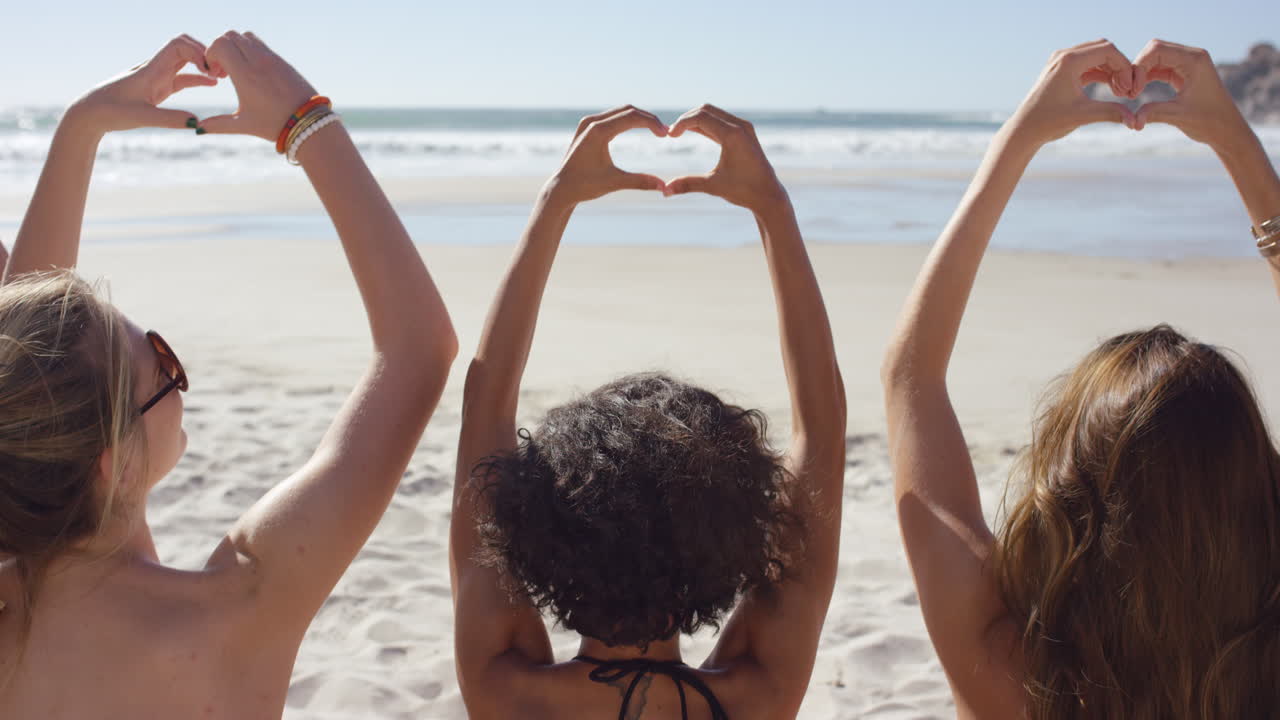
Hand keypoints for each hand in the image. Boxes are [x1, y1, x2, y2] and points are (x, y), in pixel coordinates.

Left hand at [65, 35, 216, 135]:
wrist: (90, 114)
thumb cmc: (110, 112)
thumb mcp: (141, 117)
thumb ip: (170, 119)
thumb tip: (196, 123)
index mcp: (152, 69)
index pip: (179, 45)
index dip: (198, 52)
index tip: (210, 70)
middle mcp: (156, 68)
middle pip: (185, 46)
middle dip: (205, 53)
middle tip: (222, 70)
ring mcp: (157, 76)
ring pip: (185, 60)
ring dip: (203, 64)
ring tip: (223, 75)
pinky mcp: (157, 87)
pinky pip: (182, 77)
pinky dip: (198, 77)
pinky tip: (211, 83)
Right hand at [199, 31, 317, 140]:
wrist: (308, 122)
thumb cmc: (274, 125)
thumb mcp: (244, 124)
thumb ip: (218, 124)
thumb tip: (198, 128)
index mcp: (245, 75)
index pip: (220, 44)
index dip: (211, 54)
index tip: (214, 73)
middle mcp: (258, 61)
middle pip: (230, 36)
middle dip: (221, 49)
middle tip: (223, 71)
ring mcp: (272, 58)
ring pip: (246, 36)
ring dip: (236, 46)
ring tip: (237, 69)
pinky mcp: (282, 60)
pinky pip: (261, 44)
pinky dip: (251, 50)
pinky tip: (253, 71)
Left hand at [544, 106, 667, 205]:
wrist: (561, 189)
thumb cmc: (585, 186)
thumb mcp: (614, 183)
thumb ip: (640, 181)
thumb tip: (664, 186)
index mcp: (597, 132)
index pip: (631, 117)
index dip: (652, 123)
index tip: (666, 134)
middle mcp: (591, 122)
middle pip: (628, 110)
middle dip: (648, 119)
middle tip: (665, 132)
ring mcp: (588, 123)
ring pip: (621, 111)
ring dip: (639, 118)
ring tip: (656, 131)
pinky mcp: (588, 127)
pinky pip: (613, 117)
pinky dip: (628, 120)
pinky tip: (640, 129)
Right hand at [665, 105, 785, 212]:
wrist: (768, 195)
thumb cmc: (744, 191)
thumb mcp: (713, 186)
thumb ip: (688, 184)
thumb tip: (664, 191)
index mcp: (733, 135)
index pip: (701, 117)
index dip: (681, 124)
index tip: (670, 136)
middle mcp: (740, 127)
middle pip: (706, 110)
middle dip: (687, 119)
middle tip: (672, 134)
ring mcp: (744, 128)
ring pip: (714, 113)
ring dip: (696, 120)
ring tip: (680, 133)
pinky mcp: (745, 132)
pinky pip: (722, 120)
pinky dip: (707, 124)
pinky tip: (694, 132)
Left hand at [1007, 39, 1137, 146]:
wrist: (1024, 130)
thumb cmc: (1049, 122)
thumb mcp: (1083, 115)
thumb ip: (1111, 113)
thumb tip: (1135, 121)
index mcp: (1069, 61)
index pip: (1108, 50)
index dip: (1124, 67)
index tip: (1129, 88)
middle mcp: (1064, 56)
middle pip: (1103, 49)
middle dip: (1119, 66)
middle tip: (1126, 89)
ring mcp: (1060, 61)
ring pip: (1096, 56)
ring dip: (1110, 70)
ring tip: (1120, 92)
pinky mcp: (1060, 70)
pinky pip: (1087, 65)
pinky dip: (1100, 73)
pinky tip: (1111, 89)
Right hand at [1131, 39, 1248, 147]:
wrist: (1227, 129)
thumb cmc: (1209, 122)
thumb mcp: (1179, 116)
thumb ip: (1154, 113)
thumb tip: (1131, 121)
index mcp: (1195, 61)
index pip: (1157, 50)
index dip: (1138, 67)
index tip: (1133, 91)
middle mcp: (1192, 56)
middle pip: (1155, 49)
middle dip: (1138, 67)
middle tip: (1130, 92)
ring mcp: (1188, 63)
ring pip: (1155, 57)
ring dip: (1141, 72)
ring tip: (1132, 93)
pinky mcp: (1184, 72)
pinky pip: (1160, 67)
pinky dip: (1147, 77)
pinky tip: (1139, 91)